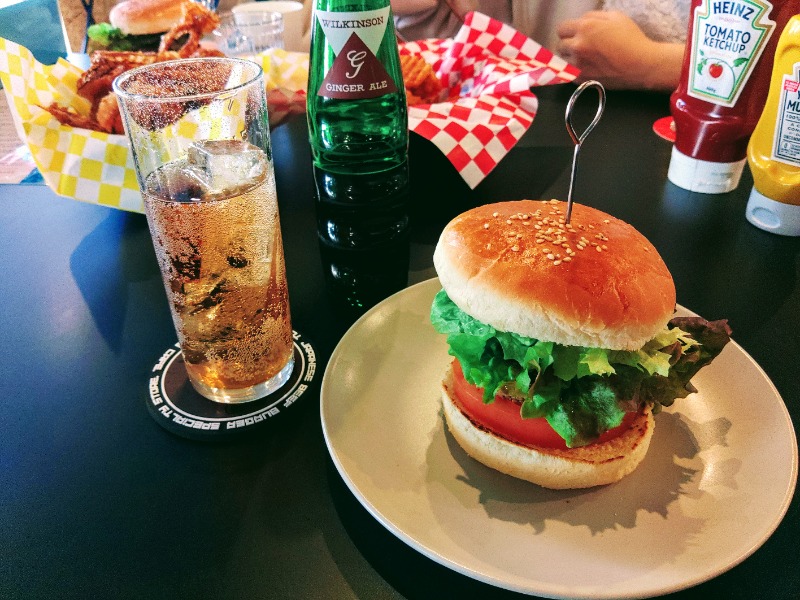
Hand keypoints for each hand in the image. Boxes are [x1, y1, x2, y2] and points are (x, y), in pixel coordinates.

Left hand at [557, 11, 683, 91]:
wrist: (640, 64)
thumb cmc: (631, 38)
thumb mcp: (615, 17)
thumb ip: (594, 17)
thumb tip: (582, 21)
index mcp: (584, 28)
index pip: (561, 28)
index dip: (568, 30)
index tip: (574, 33)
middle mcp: (577, 46)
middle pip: (560, 45)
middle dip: (568, 44)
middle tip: (580, 46)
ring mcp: (578, 64)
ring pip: (562, 61)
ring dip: (570, 59)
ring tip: (582, 59)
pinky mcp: (582, 79)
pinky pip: (570, 74)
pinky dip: (575, 71)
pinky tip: (587, 69)